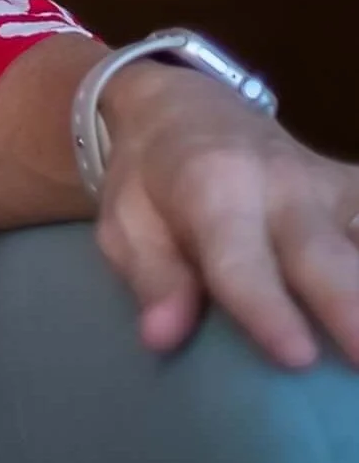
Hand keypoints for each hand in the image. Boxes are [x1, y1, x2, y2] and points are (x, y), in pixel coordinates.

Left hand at [93, 61, 358, 368]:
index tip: (297, 358)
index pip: (241, 261)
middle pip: (323, 256)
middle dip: (350, 307)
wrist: (188, 104)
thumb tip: (162, 338)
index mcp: (215, 191)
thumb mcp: (126, 222)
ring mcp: (330, 187)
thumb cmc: (151, 178)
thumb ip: (151, 276)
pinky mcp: (355, 190)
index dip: (267, 310)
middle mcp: (283, 186)